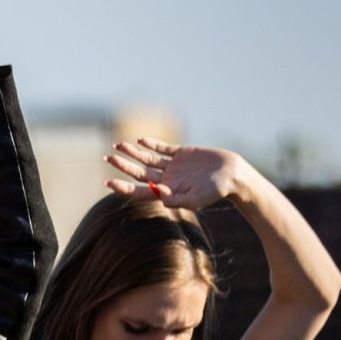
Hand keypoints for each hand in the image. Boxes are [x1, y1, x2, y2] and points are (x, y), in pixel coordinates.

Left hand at [104, 138, 249, 209]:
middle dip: (123, 165)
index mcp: (166, 192)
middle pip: (139, 172)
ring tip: (118, 145)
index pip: (139, 191)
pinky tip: (139, 140)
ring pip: (148, 158)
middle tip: (107, 158)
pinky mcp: (182, 153)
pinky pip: (162, 148)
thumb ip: (176, 199)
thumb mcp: (196, 198)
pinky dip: (151, 144)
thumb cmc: (216, 191)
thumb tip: (158, 196)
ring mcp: (173, 165)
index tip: (107, 182)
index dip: (123, 187)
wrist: (234, 175)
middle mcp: (167, 179)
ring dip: (133, 152)